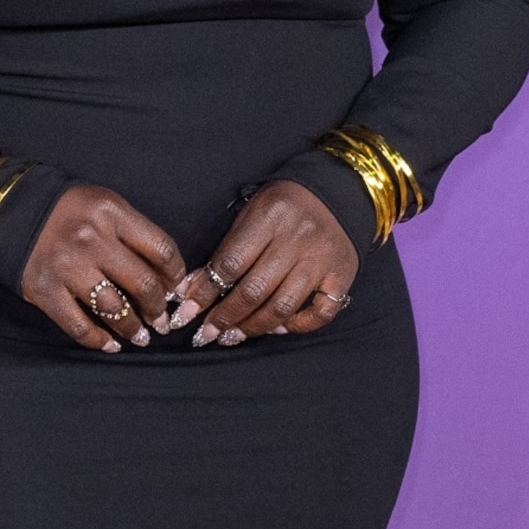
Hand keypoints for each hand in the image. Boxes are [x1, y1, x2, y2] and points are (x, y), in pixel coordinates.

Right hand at [20, 186, 188, 350]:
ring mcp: (67, 266)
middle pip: (142, 283)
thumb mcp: (103, 205)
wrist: (8, 212)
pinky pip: (79, 325)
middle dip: (157, 308)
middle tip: (161, 320)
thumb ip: (134, 233)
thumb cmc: (66, 211)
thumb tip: (168, 276)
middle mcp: (91, 239)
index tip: (175, 289)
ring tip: (140, 336)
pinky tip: (110, 344)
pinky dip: (98, 340)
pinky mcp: (44, 290)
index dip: (175, 275)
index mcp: (111, 212)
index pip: (161, 249)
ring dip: (133, 328)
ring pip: (114, 309)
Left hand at [161, 181, 358, 344]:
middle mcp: (298, 239)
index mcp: (270, 217)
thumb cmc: (285, 205)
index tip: (185, 313)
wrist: (338, 191)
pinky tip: (278, 328)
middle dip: (225, 317)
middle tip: (207, 334)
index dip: (205, 293)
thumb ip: (225, 250)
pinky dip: (297, 326)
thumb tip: (192, 290)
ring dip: (253, 327)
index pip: (230, 263)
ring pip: (283, 306)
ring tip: (232, 336)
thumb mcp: (250, 212)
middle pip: (254, 290)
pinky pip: (320, 313)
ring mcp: (322, 260)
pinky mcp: (342, 276)